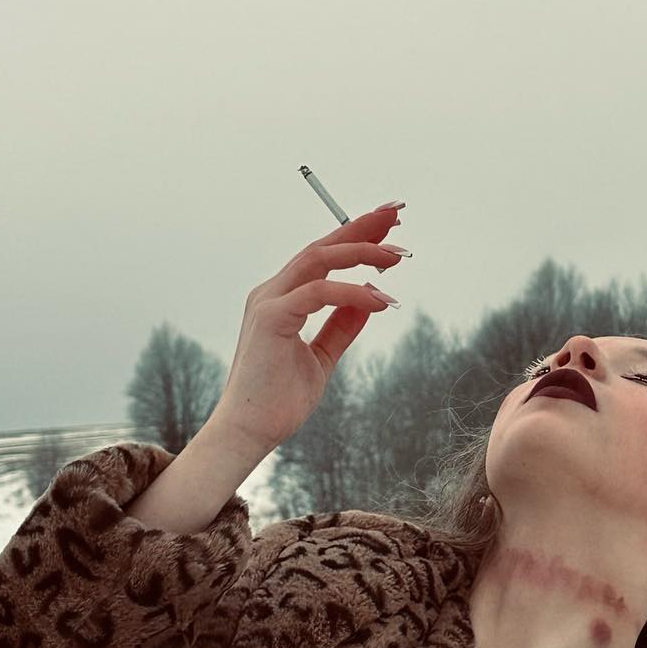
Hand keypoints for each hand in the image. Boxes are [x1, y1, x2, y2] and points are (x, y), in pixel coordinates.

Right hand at [205, 201, 406, 458]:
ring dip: (361, 251)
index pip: (322, 257)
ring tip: (398, 256)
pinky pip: (318, 293)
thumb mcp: (321, 357)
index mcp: (281, 300)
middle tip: (396, 214)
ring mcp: (268, 302)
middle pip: (321, 246)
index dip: (355, 235)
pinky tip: (381, 300)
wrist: (248, 433)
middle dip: (360, 226)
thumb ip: (341, 326)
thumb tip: (369, 298)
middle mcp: (272, 293)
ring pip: (318, 259)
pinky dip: (352, 293)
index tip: (388, 225)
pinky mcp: (270, 318)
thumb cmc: (278, 401)